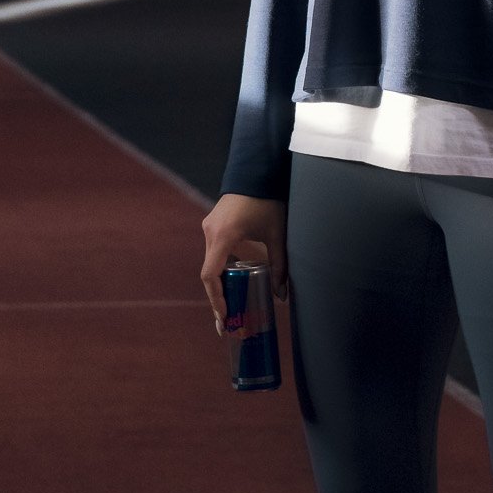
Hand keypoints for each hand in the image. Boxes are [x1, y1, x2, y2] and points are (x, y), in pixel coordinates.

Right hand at [201, 192, 287, 331]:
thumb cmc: (268, 200)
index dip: (216, 299)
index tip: (224, 317)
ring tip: (231, 307)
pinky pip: (214, 252)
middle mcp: (211, 232)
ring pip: (211, 263)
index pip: (211, 275)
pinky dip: (221, 270)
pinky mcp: (214, 224)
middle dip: (218, 298)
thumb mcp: (277, 234)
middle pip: (210, 273)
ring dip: (219, 285)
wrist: (257, 171)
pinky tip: (232, 284)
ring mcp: (209, 227)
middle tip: (227, 322)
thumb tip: (282, 295)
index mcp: (224, 235)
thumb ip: (279, 265)